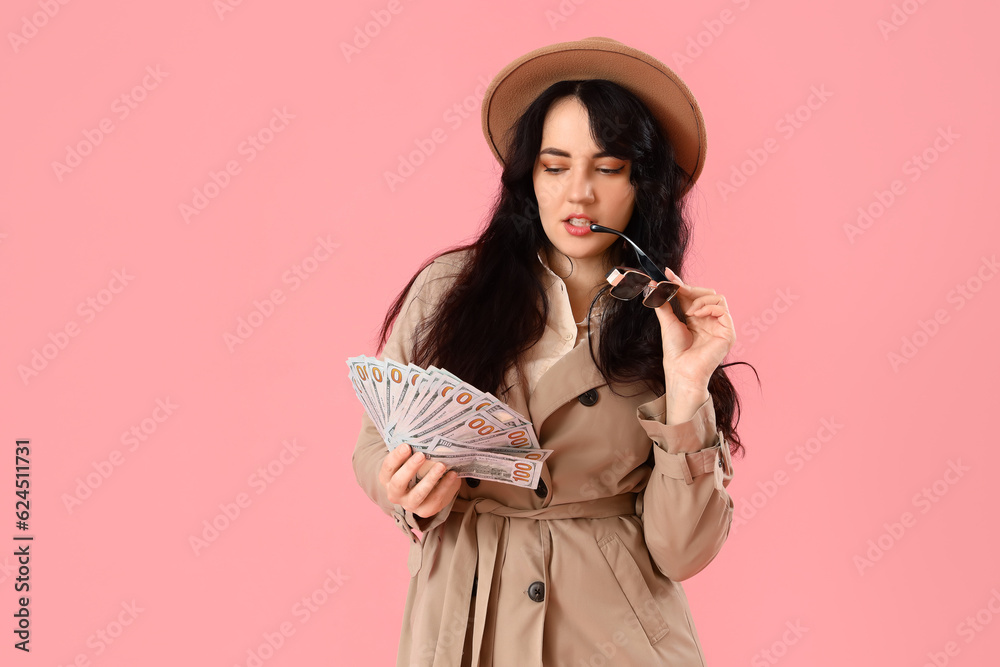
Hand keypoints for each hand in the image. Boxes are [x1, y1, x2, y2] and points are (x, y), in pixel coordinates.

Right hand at [379, 443, 460, 517]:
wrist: (425, 490)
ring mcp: (409, 504)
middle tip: (421, 455)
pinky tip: (453, 474)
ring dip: (430, 480)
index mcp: (387, 478)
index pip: (387, 467)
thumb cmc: (416, 468)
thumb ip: (412, 449)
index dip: (396, 457)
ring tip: (441, 465)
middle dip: (409, 468)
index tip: (406, 446)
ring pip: (417, 495)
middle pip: (398, 483)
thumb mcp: (410, 459)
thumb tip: (425, 431)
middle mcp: (394, 493)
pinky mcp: (425, 511)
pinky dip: (445, 487)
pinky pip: (435, 500)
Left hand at [652, 268, 735, 390]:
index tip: (667, 274)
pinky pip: (723, 310)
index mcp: (697, 318)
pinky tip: (696, 315)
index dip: (681, 283)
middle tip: (676, 288)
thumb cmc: (675, 351)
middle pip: (707, 293)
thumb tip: (655, 285)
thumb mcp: (668, 321)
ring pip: (717, 297)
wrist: (681, 370)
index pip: (692, 295)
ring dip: (700, 299)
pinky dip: (708, 307)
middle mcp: (710, 320)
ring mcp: (720, 326)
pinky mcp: (728, 333)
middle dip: (691, 288)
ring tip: (688, 311)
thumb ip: (664, 303)